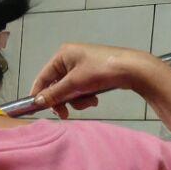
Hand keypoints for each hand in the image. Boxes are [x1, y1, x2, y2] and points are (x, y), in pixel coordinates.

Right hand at [28, 43, 159, 119]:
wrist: (133, 69)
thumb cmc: (101, 71)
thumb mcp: (75, 83)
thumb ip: (54, 93)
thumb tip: (37, 102)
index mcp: (62, 55)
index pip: (43, 77)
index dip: (39, 94)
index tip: (38, 110)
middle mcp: (69, 58)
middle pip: (56, 85)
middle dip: (62, 100)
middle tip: (65, 114)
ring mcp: (81, 66)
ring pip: (69, 90)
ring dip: (76, 100)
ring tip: (90, 102)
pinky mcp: (92, 74)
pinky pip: (80, 89)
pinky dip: (85, 96)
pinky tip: (95, 99)